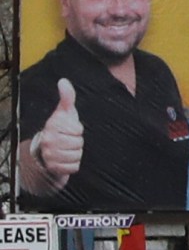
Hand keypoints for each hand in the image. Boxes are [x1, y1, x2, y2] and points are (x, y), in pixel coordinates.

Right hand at [19, 80, 82, 195]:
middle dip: (78, 143)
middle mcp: (48, 141)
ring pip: (77, 155)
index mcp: (52, 126)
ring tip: (67, 149)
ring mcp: (49, 155)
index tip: (70, 129)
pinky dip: (73, 164)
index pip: (78, 130)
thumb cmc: (61, 128)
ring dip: (76, 154)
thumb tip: (63, 81)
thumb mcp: (65, 112)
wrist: (47, 149)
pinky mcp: (53, 168)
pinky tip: (66, 159)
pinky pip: (74, 167)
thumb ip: (67, 97)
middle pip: (79, 143)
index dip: (78, 130)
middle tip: (69, 141)